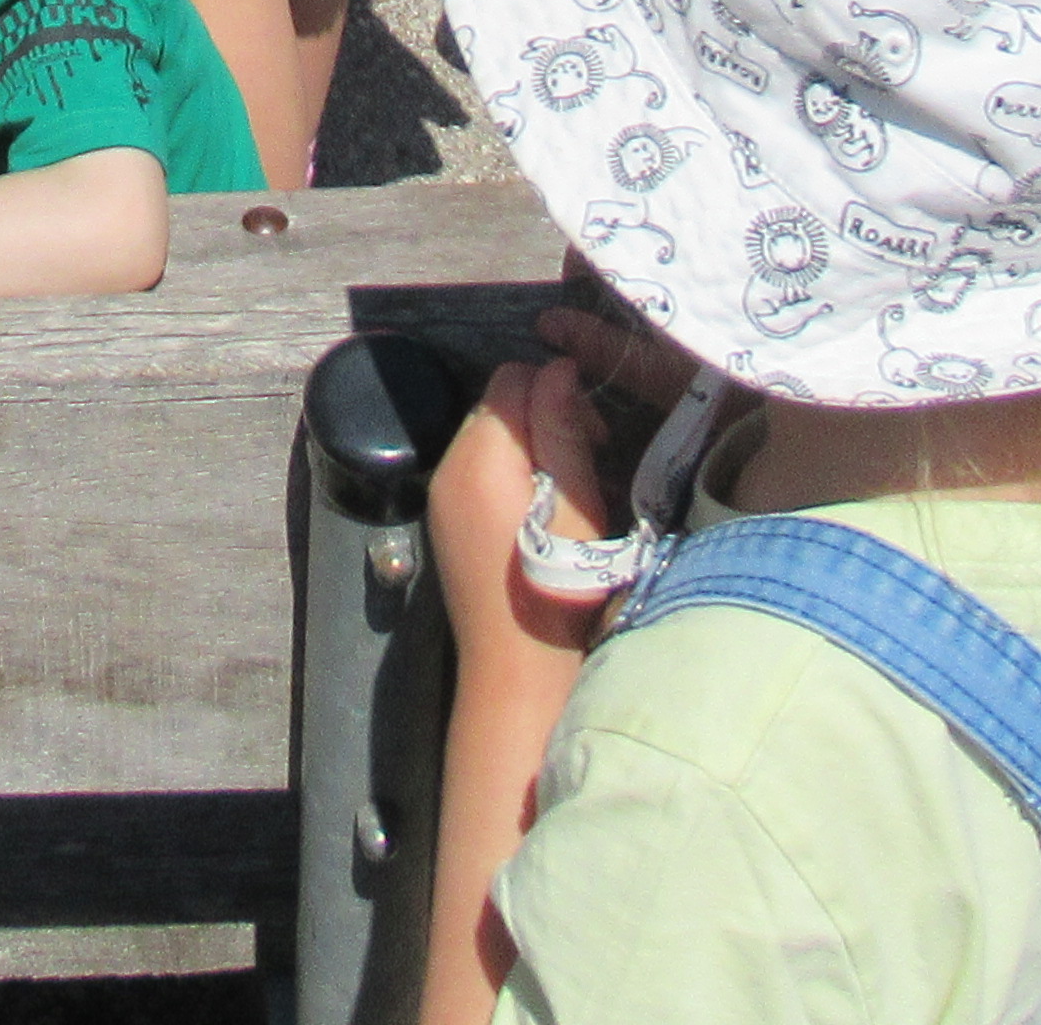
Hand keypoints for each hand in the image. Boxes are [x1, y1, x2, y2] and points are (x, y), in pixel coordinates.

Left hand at [430, 356, 624, 667]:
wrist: (518, 673)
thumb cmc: (559, 589)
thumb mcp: (574, 502)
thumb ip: (562, 429)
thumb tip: (558, 367)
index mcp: (477, 456)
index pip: (514, 380)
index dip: (561, 393)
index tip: (597, 435)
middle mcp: (448, 468)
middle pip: (498, 407)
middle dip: (547, 418)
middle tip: (593, 459)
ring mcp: (443, 498)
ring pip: (492, 440)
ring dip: (534, 448)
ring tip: (574, 490)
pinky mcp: (449, 524)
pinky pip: (481, 473)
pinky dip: (515, 475)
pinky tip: (547, 512)